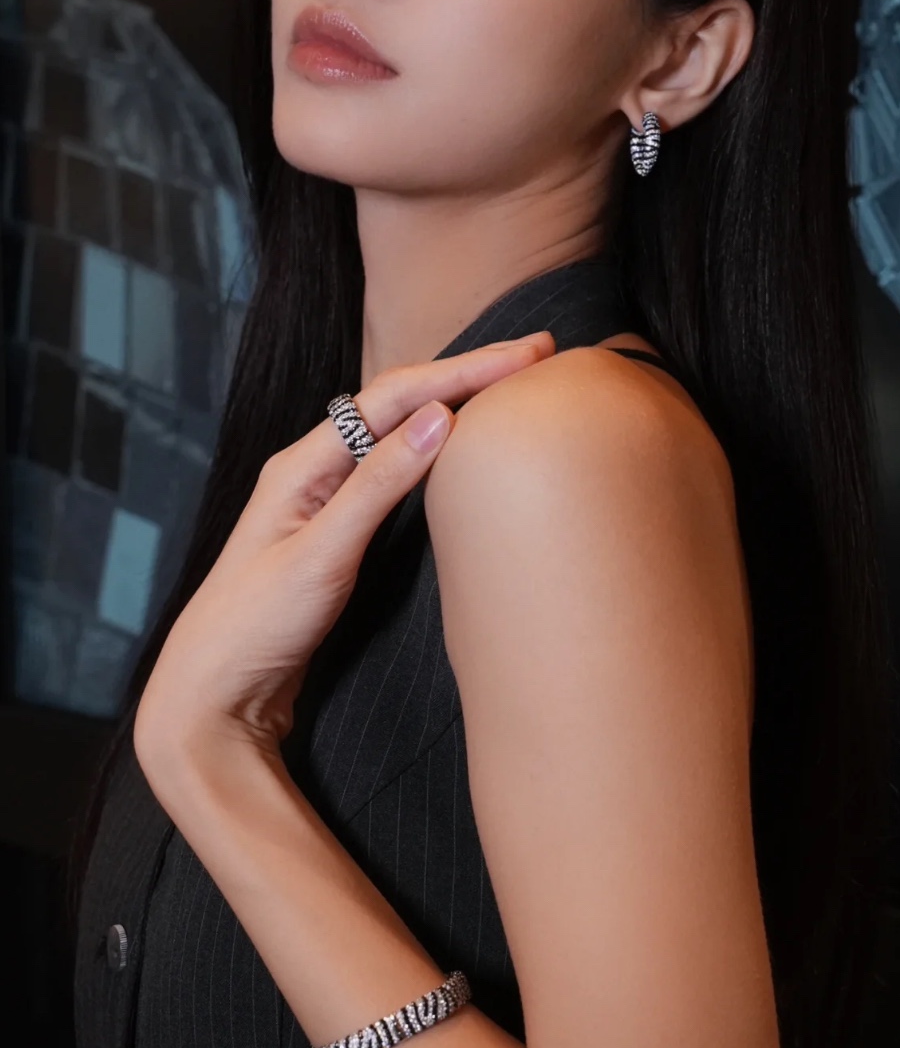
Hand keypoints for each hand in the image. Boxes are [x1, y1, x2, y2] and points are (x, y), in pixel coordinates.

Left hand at [133, 331, 555, 787]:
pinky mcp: (340, 530)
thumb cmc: (253, 628)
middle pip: (402, 402)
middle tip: (538, 352)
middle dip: (469, 374)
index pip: (396, 396)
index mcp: (303, 462)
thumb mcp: (321, 556)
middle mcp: (314, 469)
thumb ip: (378, 487)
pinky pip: (396, 469)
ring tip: (512, 383)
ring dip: (456, 402)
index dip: (465, 370)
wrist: (212, 695)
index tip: (527, 354)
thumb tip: (439, 418)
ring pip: (400, 431)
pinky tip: (463, 445)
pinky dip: (437, 447)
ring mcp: (326, 498)